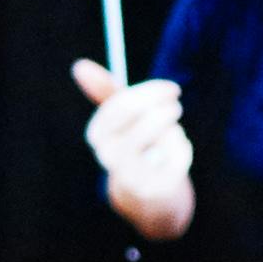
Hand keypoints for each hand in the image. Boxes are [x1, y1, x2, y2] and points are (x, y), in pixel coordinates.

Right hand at [66, 59, 194, 240]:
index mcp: (97, 135)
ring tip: (169, 134)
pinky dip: (182, 148)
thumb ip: (104, 91)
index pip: (124, 103)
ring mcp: (131, 175)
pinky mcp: (154, 188)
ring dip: (173, 129)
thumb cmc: (133, 144)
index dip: (153, 92)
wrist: (143, 196)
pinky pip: (179, 154)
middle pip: (145, 118)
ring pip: (165, 136)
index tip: (171, 89)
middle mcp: (108, 156)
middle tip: (176, 106)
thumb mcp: (119, 118)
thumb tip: (80, 65)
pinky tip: (174, 156)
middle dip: (166, 107)